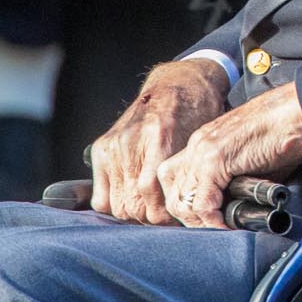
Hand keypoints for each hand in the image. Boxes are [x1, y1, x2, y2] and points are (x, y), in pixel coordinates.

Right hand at [89, 59, 228, 225]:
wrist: (178, 84)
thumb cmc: (197, 112)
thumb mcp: (200, 141)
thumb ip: (187, 175)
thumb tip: (187, 212)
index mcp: (160, 137)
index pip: (150, 192)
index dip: (163, 215)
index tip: (176, 218)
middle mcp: (132, 142)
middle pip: (132, 204)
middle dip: (150, 218)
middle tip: (166, 216)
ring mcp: (113, 146)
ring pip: (117, 205)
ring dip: (134, 214)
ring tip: (151, 208)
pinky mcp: (101, 150)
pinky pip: (100, 197)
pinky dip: (115, 205)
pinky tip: (133, 200)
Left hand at [155, 84, 301, 228]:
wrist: (297, 112)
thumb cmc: (284, 131)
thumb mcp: (252, 157)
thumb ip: (238, 179)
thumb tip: (237, 209)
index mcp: (205, 142)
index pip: (175, 181)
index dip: (187, 205)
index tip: (205, 221)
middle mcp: (198, 145)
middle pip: (172, 193)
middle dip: (189, 219)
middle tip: (212, 230)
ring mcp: (203, 151)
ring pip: (181, 201)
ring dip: (200, 223)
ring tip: (220, 231)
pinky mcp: (215, 160)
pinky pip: (203, 204)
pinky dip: (214, 223)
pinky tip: (228, 228)